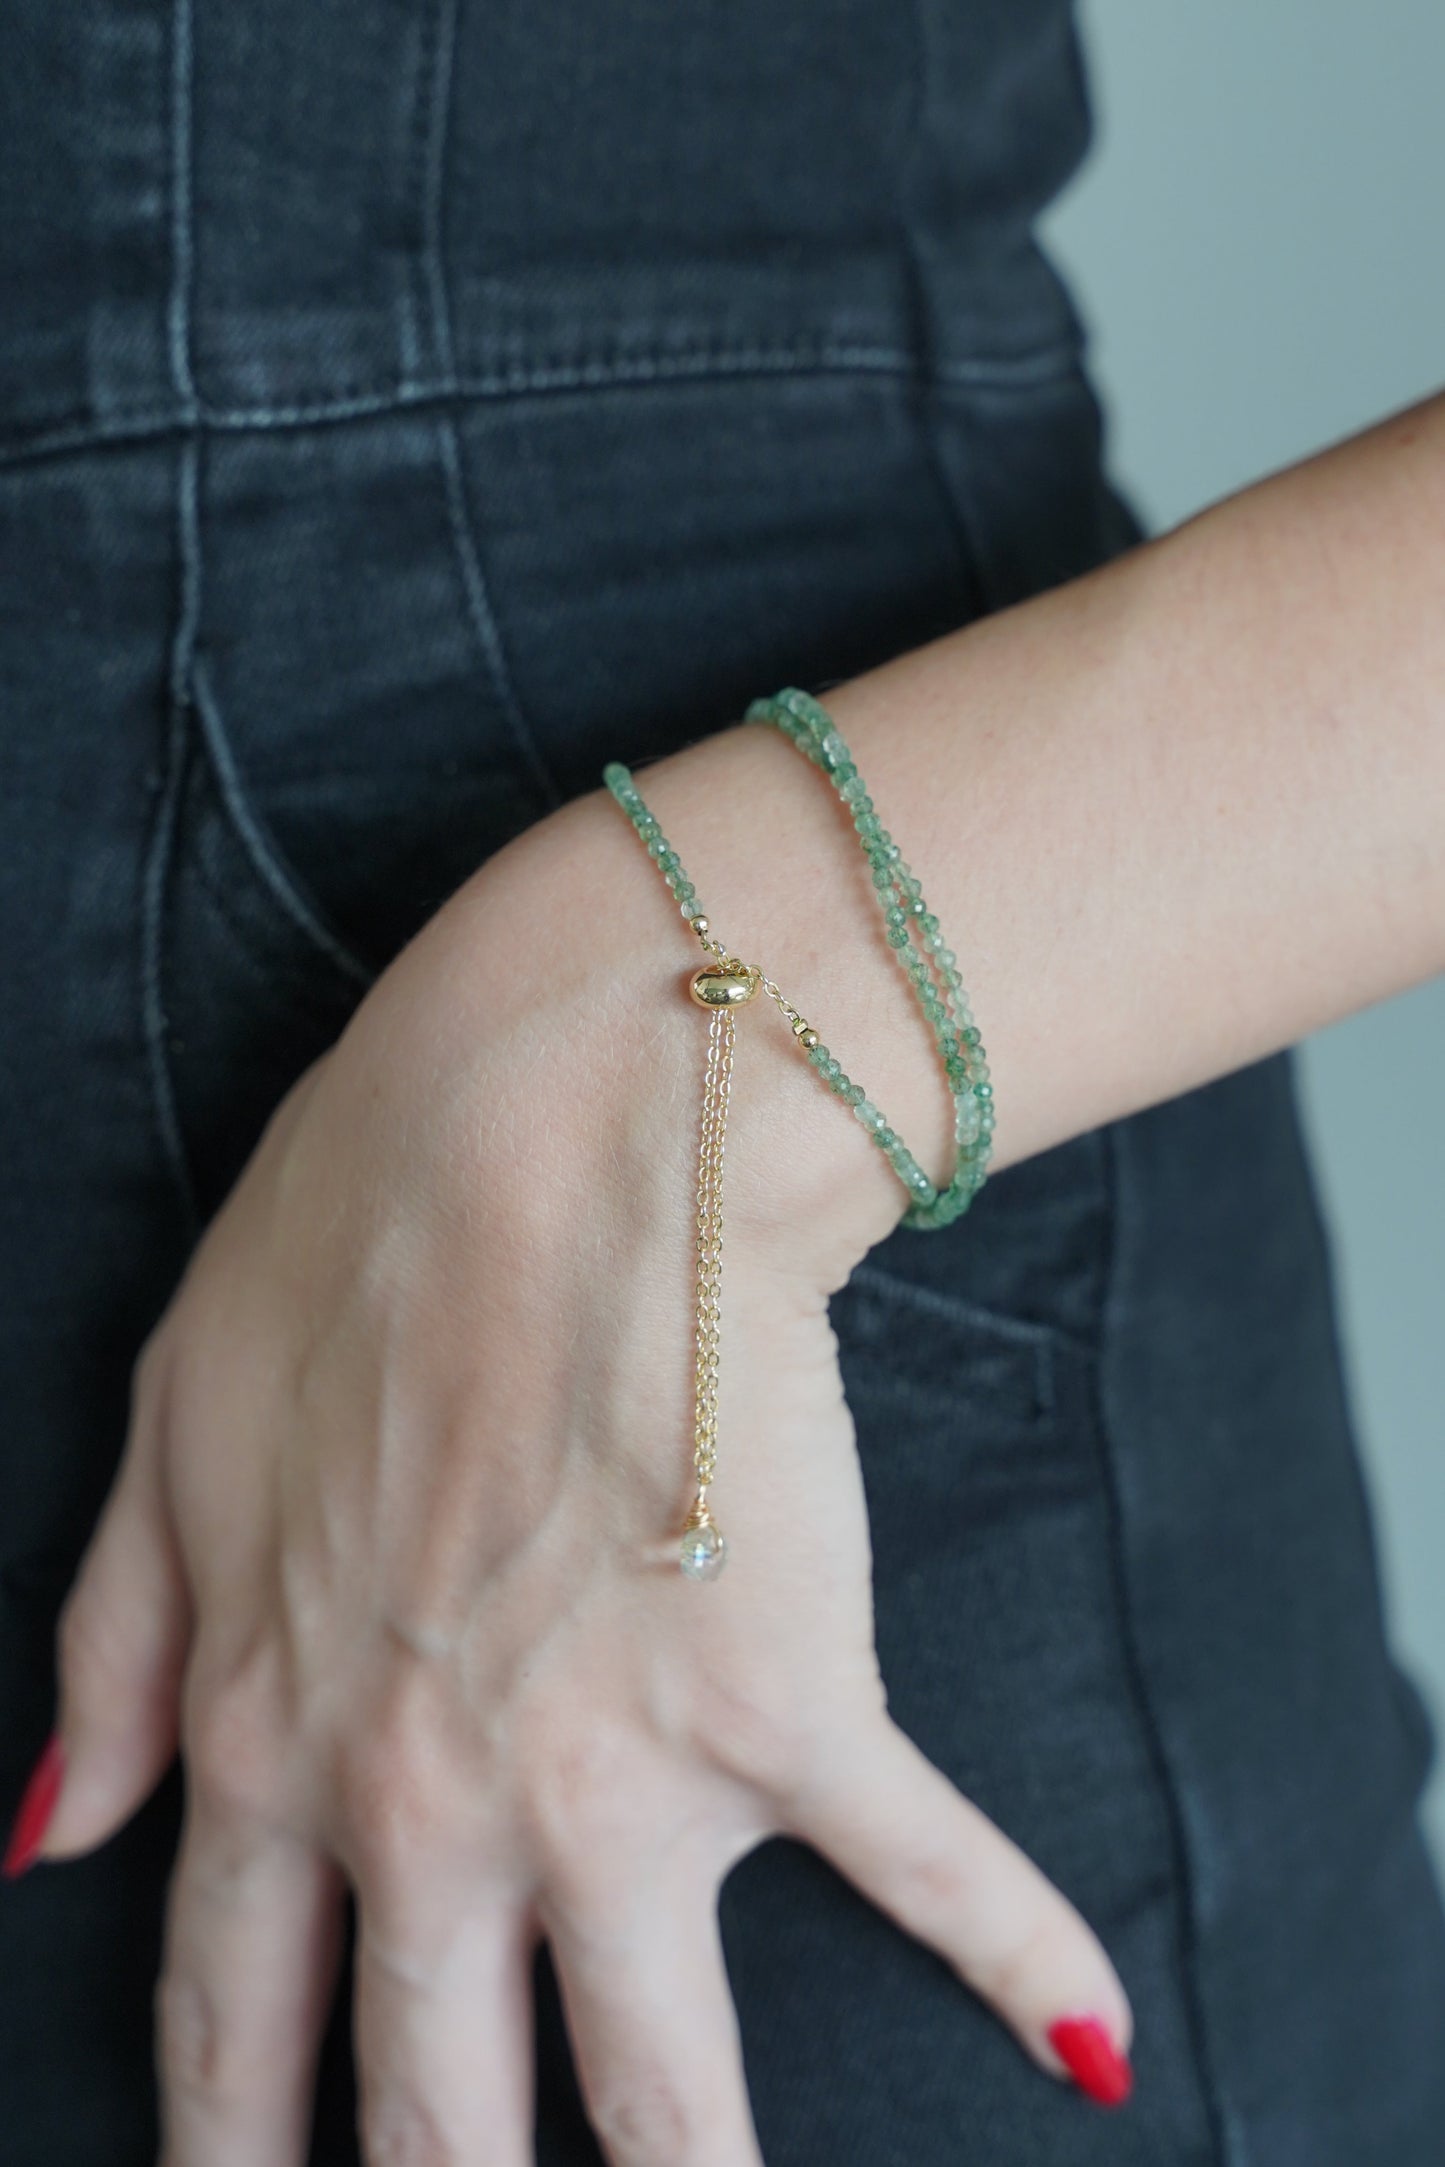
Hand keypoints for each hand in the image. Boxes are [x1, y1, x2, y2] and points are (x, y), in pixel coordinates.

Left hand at [22, 782, 1132, 2161]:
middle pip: (434, 2116)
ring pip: (657, 2089)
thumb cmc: (358, 1239)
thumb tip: (48, 1844)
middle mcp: (436, 1808)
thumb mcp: (164, 1432)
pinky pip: (924, 1868)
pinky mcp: (791, 1701)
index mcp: (273, 1738)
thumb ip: (102, 1657)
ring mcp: (622, 1777)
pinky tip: (1086, 2043)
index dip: (232, 2160)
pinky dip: (1018, 1956)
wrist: (560, 1121)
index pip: (232, 2025)